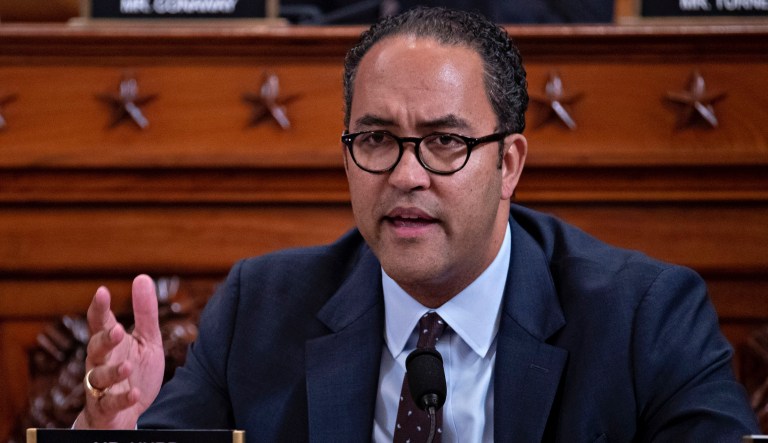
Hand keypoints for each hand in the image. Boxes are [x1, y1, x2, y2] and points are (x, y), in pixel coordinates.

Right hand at [74, 274, 164, 428]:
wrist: (128, 414)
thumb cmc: (135, 372)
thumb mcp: (146, 340)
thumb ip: (145, 313)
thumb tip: (141, 277)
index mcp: (110, 343)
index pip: (99, 322)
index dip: (99, 308)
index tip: (102, 292)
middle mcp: (100, 362)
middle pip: (95, 348)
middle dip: (104, 339)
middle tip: (116, 329)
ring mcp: (100, 386)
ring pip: (98, 377)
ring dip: (112, 371)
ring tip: (127, 366)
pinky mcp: (106, 408)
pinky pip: (110, 404)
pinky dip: (121, 399)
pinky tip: (135, 394)